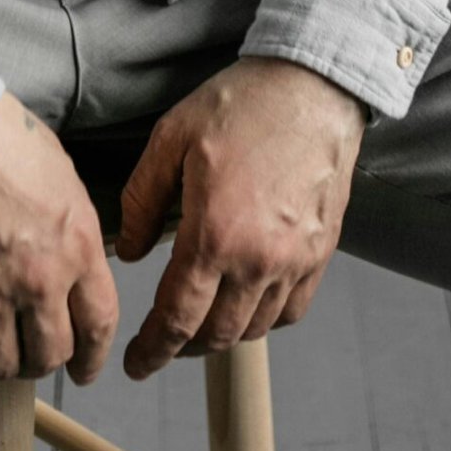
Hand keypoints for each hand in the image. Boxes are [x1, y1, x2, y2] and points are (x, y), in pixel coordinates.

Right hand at [0, 91, 119, 413]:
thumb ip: (74, 231)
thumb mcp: (63, 178)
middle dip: (44, 360)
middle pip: (51, 354)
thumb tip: (76, 262)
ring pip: (3, 365)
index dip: (93, 355)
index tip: (85, 368)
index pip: (98, 323)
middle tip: (32, 353)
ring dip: (1, 367)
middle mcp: (38, 280)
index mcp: (76, 245)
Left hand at [113, 55, 367, 376]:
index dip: (153, 349)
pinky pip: (291, 310)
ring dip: (222, 335)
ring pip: (253, 328)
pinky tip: (248, 303)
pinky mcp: (321, 252)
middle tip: (162, 344)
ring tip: (200, 322)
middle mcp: (257, 259)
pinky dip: (266, 318)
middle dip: (182, 348)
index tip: (138, 364)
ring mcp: (294, 260)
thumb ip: (143, 198)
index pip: (177, 318)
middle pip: (215, 334)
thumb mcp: (172, 136)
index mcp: (214, 233)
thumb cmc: (243, 103)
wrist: (312, 85)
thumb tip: (129, 251)